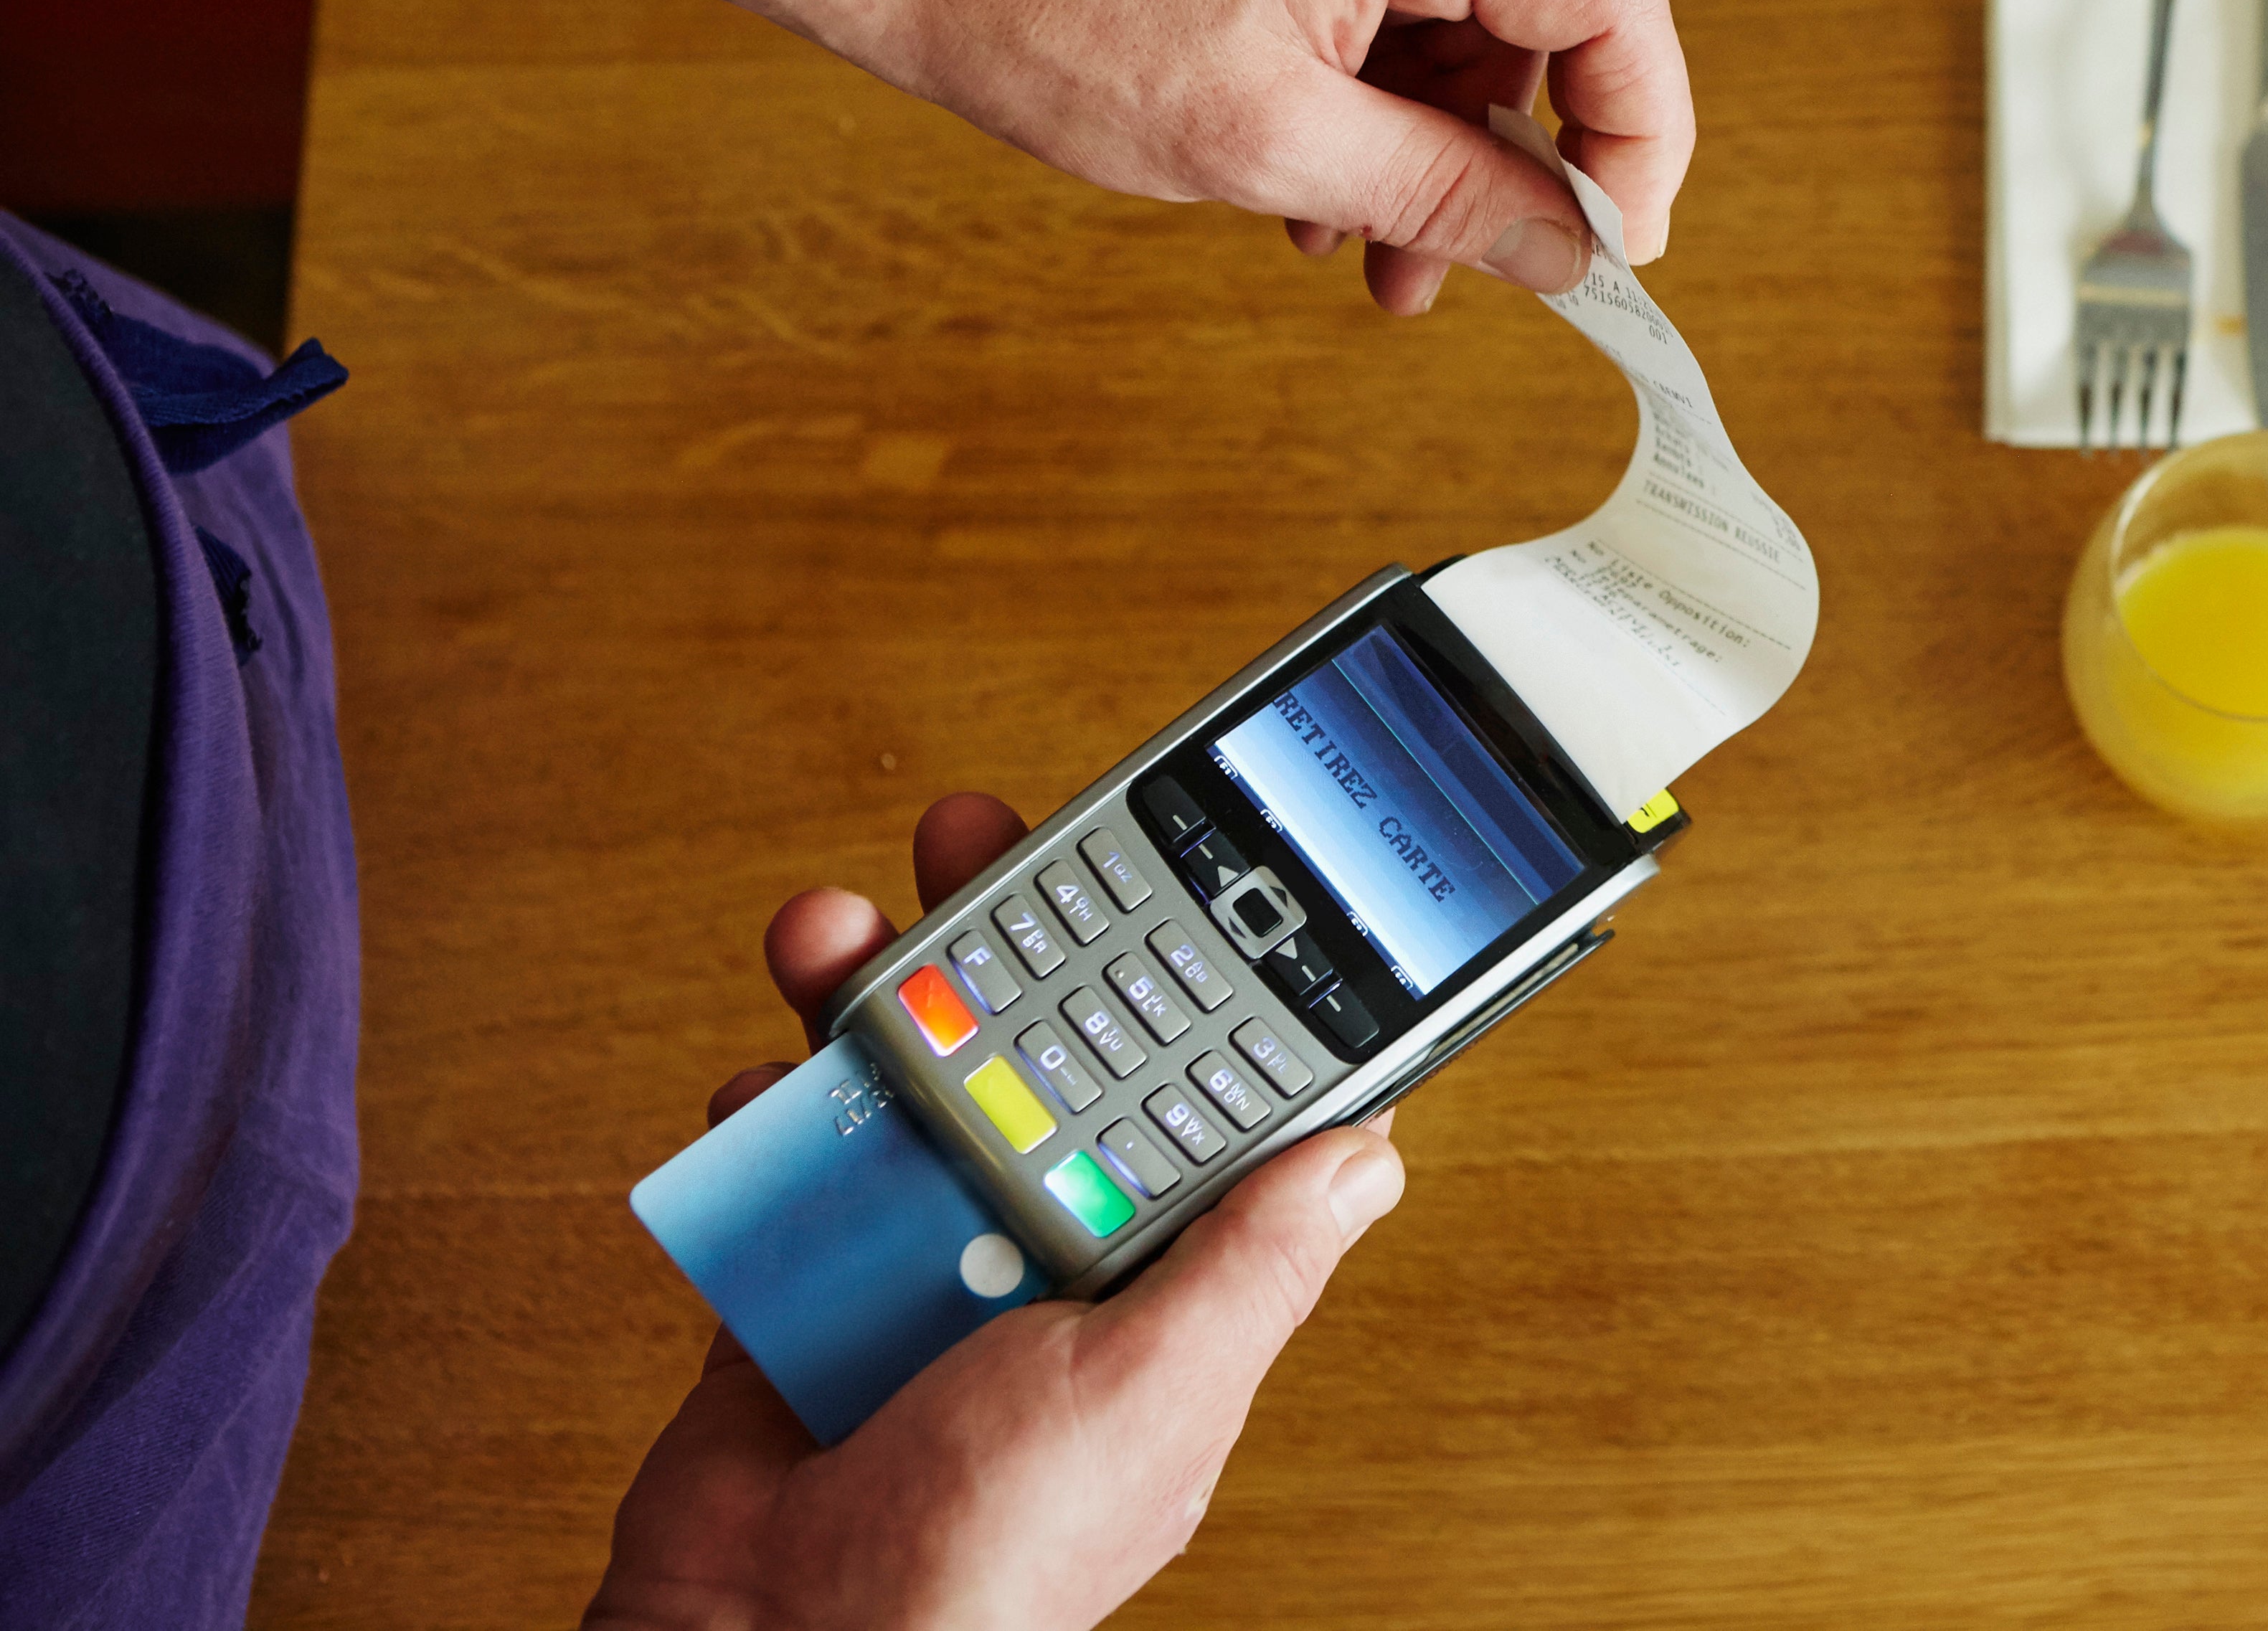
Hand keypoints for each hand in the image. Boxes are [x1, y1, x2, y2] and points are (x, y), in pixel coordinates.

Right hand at [585, 794, 1405, 1630]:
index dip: (1184, 978)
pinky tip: (769, 1084)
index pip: (1193, 1096)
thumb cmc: (982, 1569)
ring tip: (838, 934)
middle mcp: (1047, 1260)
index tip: (1170, 873)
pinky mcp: (806, 1292)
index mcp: (1159, 1283)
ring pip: (910, 1086)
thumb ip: (1253, 1267)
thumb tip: (1370, 1151)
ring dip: (870, 995)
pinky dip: (770, 1117)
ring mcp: (921, 1269)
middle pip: (1042, 1054)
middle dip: (1007, 938)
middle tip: (977, 837)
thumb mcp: (1152, 1394)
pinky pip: (793, 1168)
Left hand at [846, 0, 1691, 316]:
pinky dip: (1397, 107)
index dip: (1641, 132)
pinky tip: (1329, 196)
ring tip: (1384, 256)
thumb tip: (1562, 252)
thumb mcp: (1268, 146)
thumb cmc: (1053, 15)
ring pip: (1491, 19)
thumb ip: (1441, 197)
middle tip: (1518, 256)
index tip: (1608, 242)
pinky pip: (1413, 8)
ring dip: (1459, 146)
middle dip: (1554, 147)